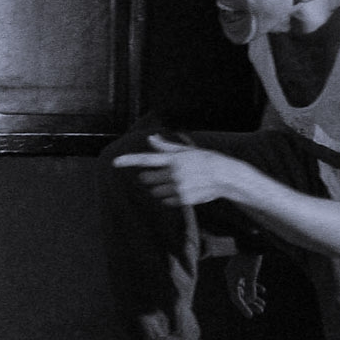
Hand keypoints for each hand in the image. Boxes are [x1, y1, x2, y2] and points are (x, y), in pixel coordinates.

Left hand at [111, 134, 239, 206]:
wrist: (224, 176)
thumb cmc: (204, 160)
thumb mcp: (186, 150)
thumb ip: (166, 147)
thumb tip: (151, 138)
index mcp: (173, 159)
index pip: (146, 159)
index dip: (129, 160)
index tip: (115, 162)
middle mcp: (173, 173)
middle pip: (147, 179)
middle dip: (151, 178)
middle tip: (165, 175)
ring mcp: (177, 187)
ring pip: (156, 192)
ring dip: (161, 189)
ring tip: (177, 183)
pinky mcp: (183, 199)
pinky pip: (166, 201)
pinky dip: (170, 198)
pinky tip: (183, 191)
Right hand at [224, 253, 265, 317]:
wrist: (250, 240)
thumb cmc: (250, 256)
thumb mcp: (252, 273)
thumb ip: (251, 287)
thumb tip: (251, 300)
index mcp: (231, 278)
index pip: (236, 297)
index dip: (243, 307)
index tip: (250, 315)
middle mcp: (231, 277)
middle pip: (240, 294)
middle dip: (251, 303)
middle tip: (260, 311)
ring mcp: (236, 273)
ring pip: (244, 289)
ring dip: (254, 296)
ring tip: (263, 305)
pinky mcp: (242, 269)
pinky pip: (247, 282)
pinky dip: (254, 287)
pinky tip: (263, 291)